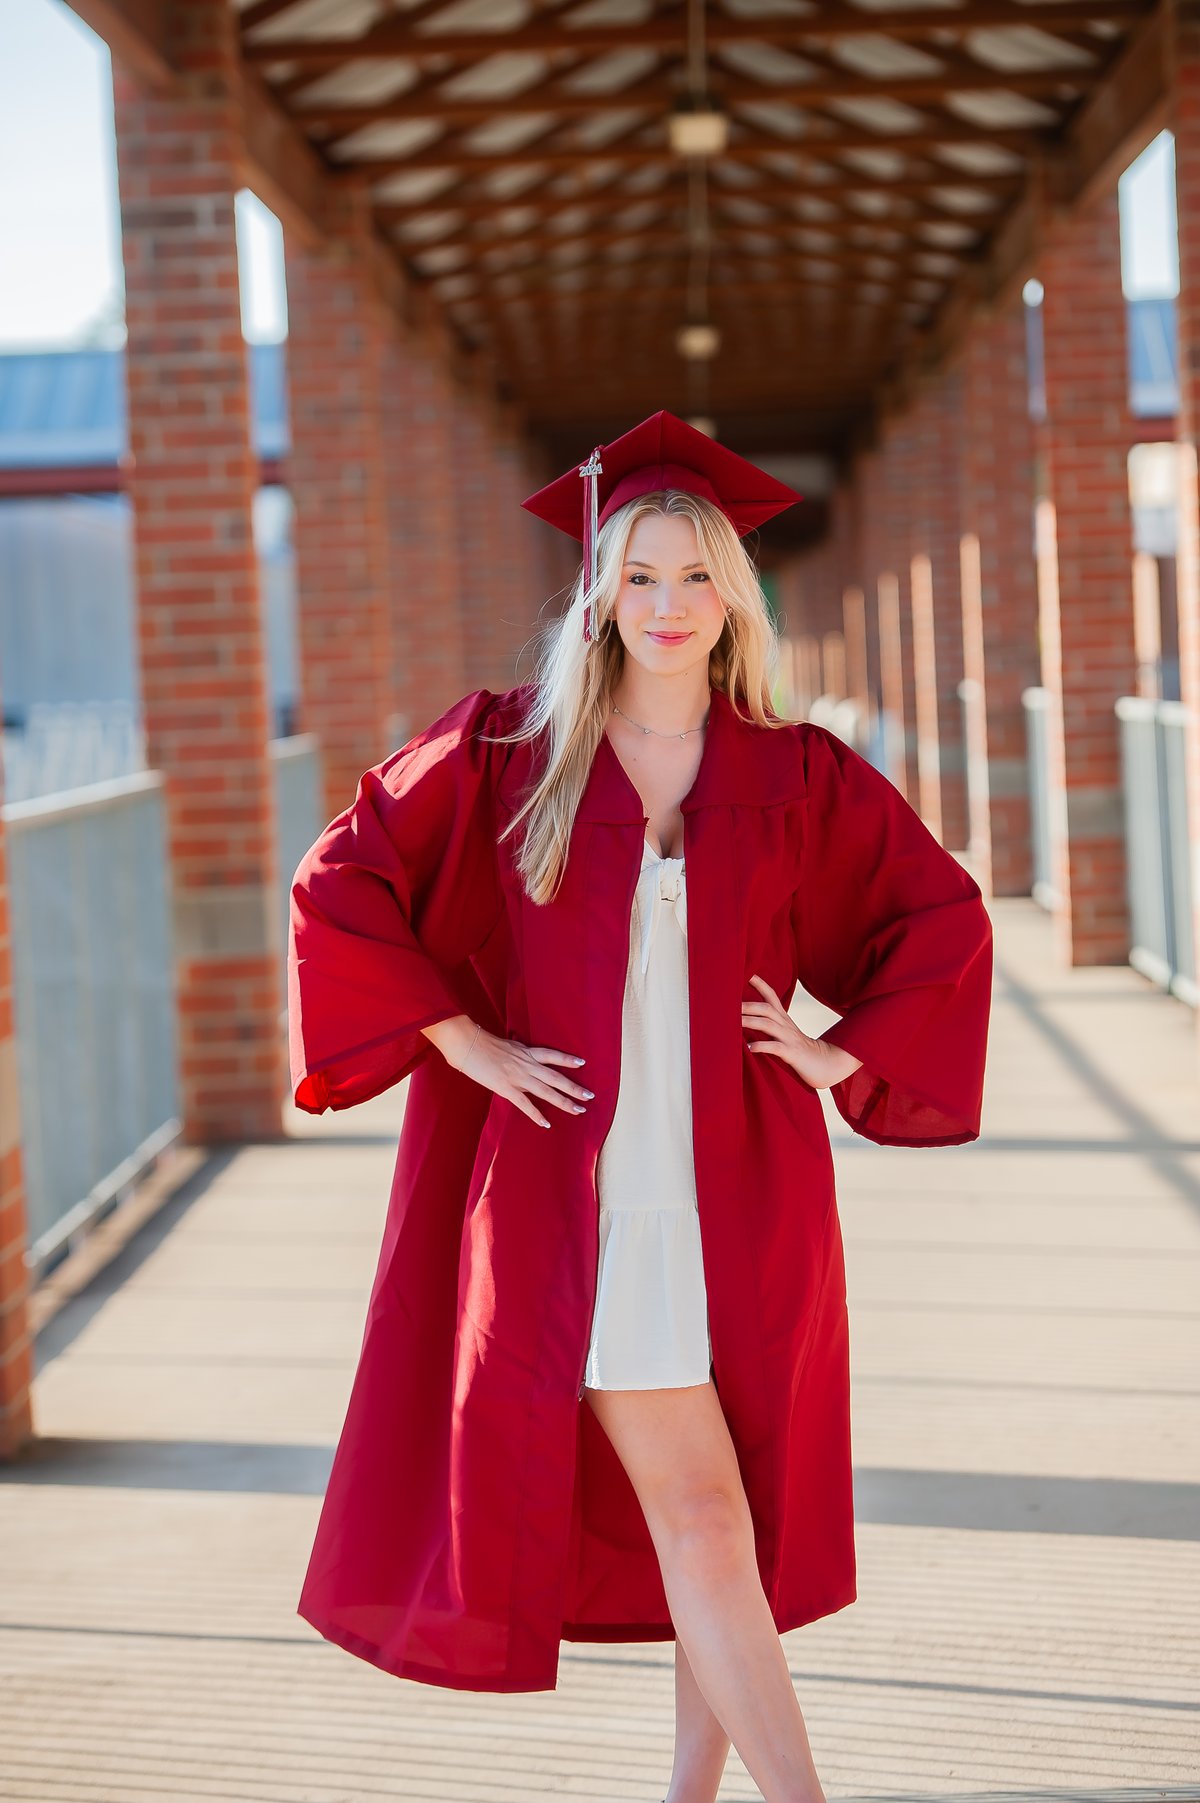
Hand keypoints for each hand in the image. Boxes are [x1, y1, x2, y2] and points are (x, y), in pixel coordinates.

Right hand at [423, 1014, 592, 1129]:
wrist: (467, 1044)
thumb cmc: (482, 1042)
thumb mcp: (505, 1043)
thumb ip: (516, 1049)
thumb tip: (520, 1048)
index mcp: (526, 1051)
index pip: (552, 1055)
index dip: (567, 1059)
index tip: (582, 1063)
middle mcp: (527, 1064)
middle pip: (556, 1077)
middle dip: (574, 1088)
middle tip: (590, 1096)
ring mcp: (518, 1077)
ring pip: (547, 1092)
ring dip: (564, 1102)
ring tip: (579, 1110)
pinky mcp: (506, 1088)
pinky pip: (525, 1104)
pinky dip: (536, 1115)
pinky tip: (546, 1123)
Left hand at [741, 974, 863, 1088]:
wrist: (825, 1065)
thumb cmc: (799, 1050)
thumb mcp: (784, 1034)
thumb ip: (769, 1025)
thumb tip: (745, 1020)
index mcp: (784, 1019)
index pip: (772, 996)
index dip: (760, 984)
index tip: (747, 974)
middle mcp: (786, 1025)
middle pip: (767, 1009)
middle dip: (749, 1005)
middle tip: (729, 1005)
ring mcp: (789, 1039)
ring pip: (769, 1025)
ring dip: (751, 1022)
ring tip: (735, 1023)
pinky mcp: (792, 1053)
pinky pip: (775, 1047)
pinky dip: (761, 1046)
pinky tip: (749, 1048)